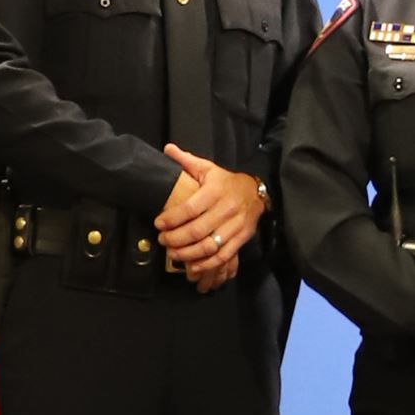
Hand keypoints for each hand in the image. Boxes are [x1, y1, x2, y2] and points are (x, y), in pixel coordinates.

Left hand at [155, 144, 264, 292]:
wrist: (256, 192)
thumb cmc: (226, 182)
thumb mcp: (208, 168)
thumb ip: (186, 161)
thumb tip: (167, 148)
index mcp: (215, 190)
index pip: (190, 208)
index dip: (172, 218)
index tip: (158, 224)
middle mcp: (227, 208)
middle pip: (197, 230)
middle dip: (176, 238)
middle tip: (162, 240)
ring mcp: (236, 225)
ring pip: (209, 245)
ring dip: (188, 253)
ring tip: (173, 253)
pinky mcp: (242, 238)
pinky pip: (223, 255)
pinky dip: (206, 263)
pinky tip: (192, 265)